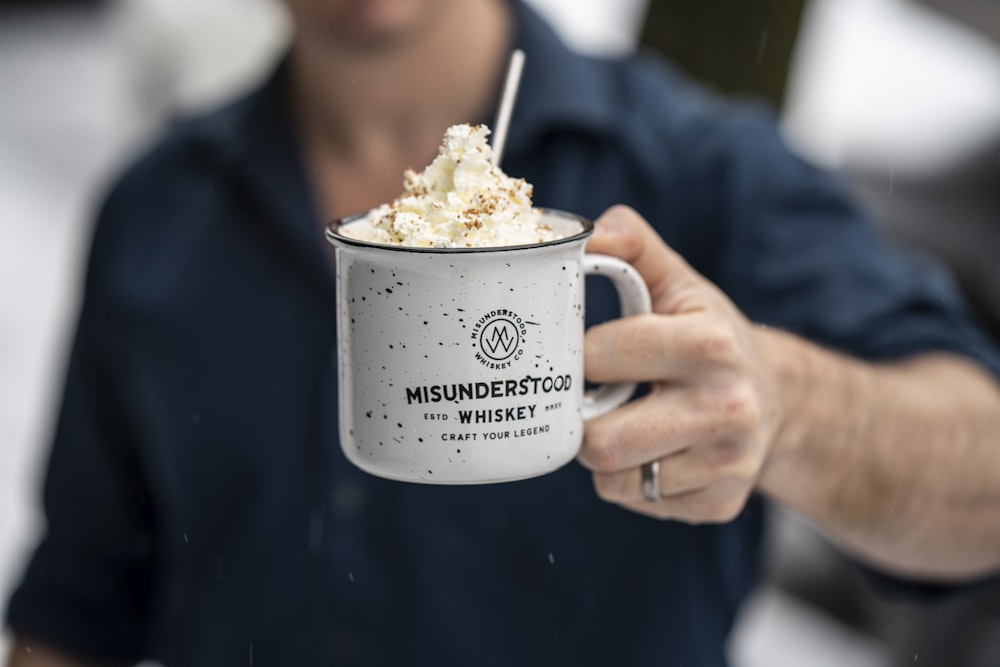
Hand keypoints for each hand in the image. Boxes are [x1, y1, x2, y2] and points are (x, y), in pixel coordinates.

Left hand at [578, 206, 782, 522]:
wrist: (779, 398)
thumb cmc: (710, 336)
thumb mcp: (678, 281)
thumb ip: (631, 243)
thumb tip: (587, 235)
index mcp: (708, 345)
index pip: (598, 360)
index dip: (581, 357)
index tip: (592, 354)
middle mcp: (726, 408)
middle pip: (599, 441)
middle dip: (585, 420)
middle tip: (601, 400)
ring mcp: (727, 464)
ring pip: (612, 480)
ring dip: (607, 454)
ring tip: (631, 422)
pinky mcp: (720, 504)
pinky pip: (637, 502)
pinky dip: (633, 481)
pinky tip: (658, 451)